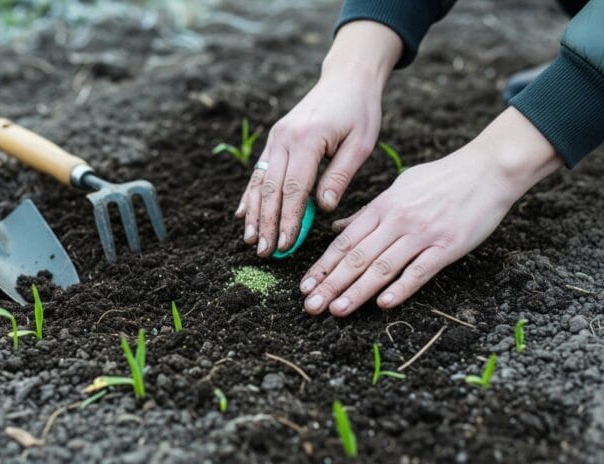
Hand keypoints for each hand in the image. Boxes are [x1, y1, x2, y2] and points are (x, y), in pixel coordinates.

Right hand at [235, 21, 402, 256]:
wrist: (346, 78)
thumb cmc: (360, 111)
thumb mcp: (360, 143)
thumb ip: (340, 175)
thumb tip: (324, 208)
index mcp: (307, 139)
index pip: (293, 189)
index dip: (288, 219)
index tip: (286, 245)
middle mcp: (284, 138)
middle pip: (271, 189)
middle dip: (267, 223)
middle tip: (264, 252)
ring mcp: (276, 138)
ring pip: (259, 182)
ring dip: (254, 213)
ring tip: (251, 240)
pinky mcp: (275, 139)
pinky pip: (259, 170)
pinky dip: (250, 194)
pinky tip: (242, 214)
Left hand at [299, 107, 563, 315]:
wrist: (487, 170)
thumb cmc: (441, 179)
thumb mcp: (399, 187)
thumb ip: (368, 211)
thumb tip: (340, 229)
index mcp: (383, 206)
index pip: (345, 241)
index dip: (323, 265)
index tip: (305, 285)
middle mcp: (398, 220)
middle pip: (357, 257)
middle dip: (331, 283)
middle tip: (311, 305)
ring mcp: (422, 234)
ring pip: (382, 267)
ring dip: (357, 291)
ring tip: (336, 309)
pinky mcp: (448, 246)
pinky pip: (420, 270)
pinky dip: (400, 288)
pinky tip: (382, 304)